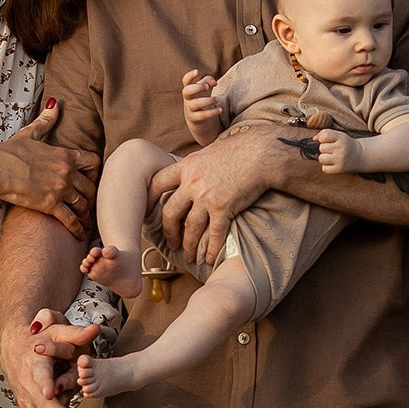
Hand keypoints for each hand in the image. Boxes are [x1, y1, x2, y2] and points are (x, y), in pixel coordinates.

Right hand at [0, 100, 97, 237]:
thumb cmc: (10, 150)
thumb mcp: (31, 133)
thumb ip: (46, 120)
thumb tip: (54, 104)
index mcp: (65, 154)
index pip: (93, 162)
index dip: (96, 171)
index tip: (93, 178)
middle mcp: (67, 172)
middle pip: (91, 187)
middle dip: (91, 196)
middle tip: (91, 205)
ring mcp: (61, 189)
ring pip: (83, 204)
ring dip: (86, 214)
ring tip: (87, 221)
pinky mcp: (51, 205)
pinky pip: (70, 220)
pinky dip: (77, 228)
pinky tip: (79, 235)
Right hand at [0, 306, 99, 407]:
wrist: (14, 348)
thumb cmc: (40, 339)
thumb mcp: (57, 331)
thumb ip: (76, 333)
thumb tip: (95, 329)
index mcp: (34, 364)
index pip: (38, 376)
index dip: (44, 385)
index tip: (51, 394)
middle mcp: (27, 385)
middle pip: (42, 406)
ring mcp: (26, 399)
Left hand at [154, 129, 290, 266]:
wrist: (261, 154)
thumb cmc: (240, 149)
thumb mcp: (209, 151)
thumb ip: (196, 164)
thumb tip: (191, 169)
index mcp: (186, 166)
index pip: (158, 183)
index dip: (150, 199)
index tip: (147, 210)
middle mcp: (192, 182)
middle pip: (170, 212)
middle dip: (169, 232)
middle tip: (171, 243)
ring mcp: (207, 197)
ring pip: (190, 228)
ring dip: (188, 245)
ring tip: (189, 256)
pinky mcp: (223, 208)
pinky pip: (213, 234)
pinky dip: (210, 248)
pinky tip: (209, 258)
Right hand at [182, 71, 222, 137]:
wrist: (197, 118)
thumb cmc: (201, 98)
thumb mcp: (204, 88)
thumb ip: (208, 81)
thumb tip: (214, 82)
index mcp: (189, 89)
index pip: (185, 81)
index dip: (190, 76)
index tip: (197, 71)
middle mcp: (187, 98)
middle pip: (187, 91)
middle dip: (197, 87)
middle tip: (207, 87)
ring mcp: (190, 109)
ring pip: (195, 104)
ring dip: (208, 100)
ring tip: (217, 99)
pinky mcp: (195, 118)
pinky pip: (202, 115)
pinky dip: (212, 112)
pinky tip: (220, 109)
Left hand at [313, 129, 352, 173]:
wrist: (359, 156)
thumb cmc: (345, 144)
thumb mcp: (338, 135)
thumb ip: (325, 133)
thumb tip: (314, 139)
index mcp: (341, 138)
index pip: (324, 136)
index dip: (322, 139)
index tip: (327, 141)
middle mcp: (341, 149)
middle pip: (321, 148)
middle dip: (325, 149)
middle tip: (333, 150)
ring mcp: (340, 160)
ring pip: (321, 159)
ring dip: (324, 158)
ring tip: (332, 157)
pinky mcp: (339, 170)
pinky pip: (324, 169)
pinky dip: (326, 167)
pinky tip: (333, 163)